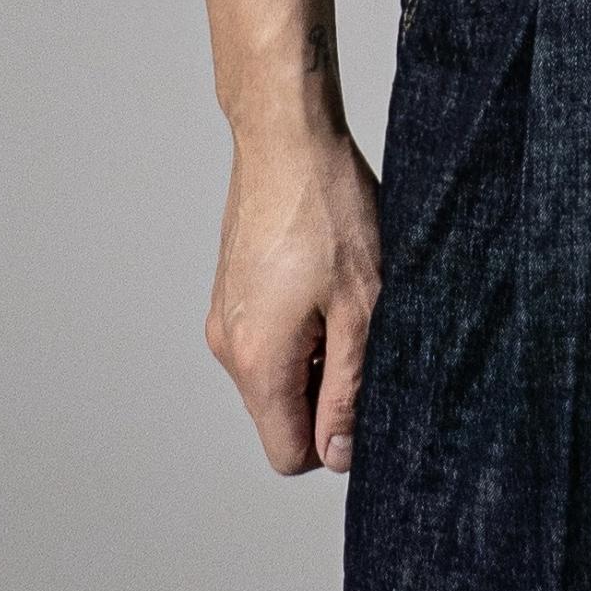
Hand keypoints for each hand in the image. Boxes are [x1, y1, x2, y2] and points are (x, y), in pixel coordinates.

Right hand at [205, 129, 382, 474]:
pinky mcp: (230, 292)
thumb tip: (337, 454)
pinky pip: (267, 337)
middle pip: (281, 414)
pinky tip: (325, 278)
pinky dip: (301, 325)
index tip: (367, 388)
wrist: (285, 137)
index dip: (335, 437)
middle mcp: (228, 348)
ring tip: (346, 295)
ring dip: (317, 352)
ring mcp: (223, 317)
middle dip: (328, 390)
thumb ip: (348, 388)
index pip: (289, 453)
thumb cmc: (329, 211)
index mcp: (258, 361)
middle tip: (365, 330)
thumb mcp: (362, 307)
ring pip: (277, 373)